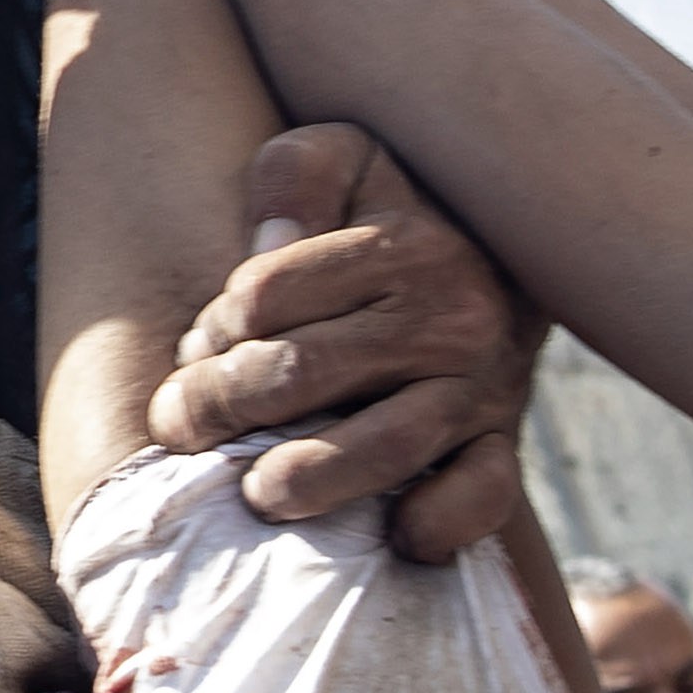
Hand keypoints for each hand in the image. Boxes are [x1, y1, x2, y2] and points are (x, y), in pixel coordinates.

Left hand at [148, 125, 536, 559]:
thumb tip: (270, 245)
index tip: (204, 343)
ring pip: (390, 443)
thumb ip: (296, 174)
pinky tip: (393, 532)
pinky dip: (439, 520)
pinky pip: (482, 495)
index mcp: (402, 243)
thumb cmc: (395, 215)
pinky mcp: (499, 447)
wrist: (511, 266)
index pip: (267, 297)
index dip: (214, 327)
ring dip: (308, 475)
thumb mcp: (347, 160)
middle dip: (219, 403)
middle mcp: (449, 316)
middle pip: (303, 372)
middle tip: (181, 423)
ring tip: (255, 494)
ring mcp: (479, 388)